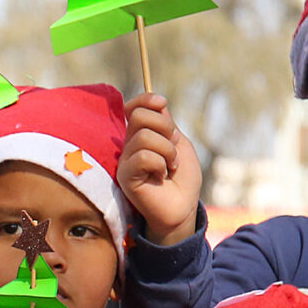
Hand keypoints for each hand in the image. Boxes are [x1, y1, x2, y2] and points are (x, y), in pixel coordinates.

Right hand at [117, 93, 200, 247]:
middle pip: (139, 115)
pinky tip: (160, 177)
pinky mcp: (124, 176)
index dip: (147, 100)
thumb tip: (157, 101)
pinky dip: (160, 165)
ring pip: (144, 137)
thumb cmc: (182, 179)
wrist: (182, 207)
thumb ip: (166, 123)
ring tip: (170, 168)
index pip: (135, 106)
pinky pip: (143, 157)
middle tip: (172, 150)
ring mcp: (125, 160)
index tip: (162, 104)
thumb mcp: (179, 144)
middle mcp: (129, 145)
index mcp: (141, 135)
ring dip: (167, 152)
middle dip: (165, 128)